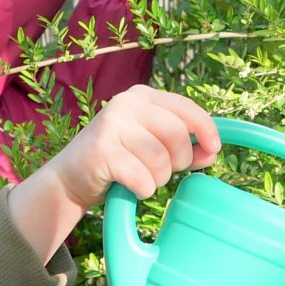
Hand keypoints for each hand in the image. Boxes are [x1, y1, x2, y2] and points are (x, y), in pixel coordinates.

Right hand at [3, 87, 217, 261]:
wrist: (70, 178)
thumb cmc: (119, 161)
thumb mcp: (152, 145)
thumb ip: (183, 146)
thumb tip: (212, 151)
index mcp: (142, 96)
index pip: (187, 108)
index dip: (206, 129)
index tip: (213, 149)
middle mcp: (126, 103)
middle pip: (177, 135)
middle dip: (179, 161)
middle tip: (164, 171)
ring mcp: (112, 125)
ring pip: (161, 160)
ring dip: (159, 178)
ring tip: (143, 178)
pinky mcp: (102, 151)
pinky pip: (142, 178)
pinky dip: (143, 189)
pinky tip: (130, 186)